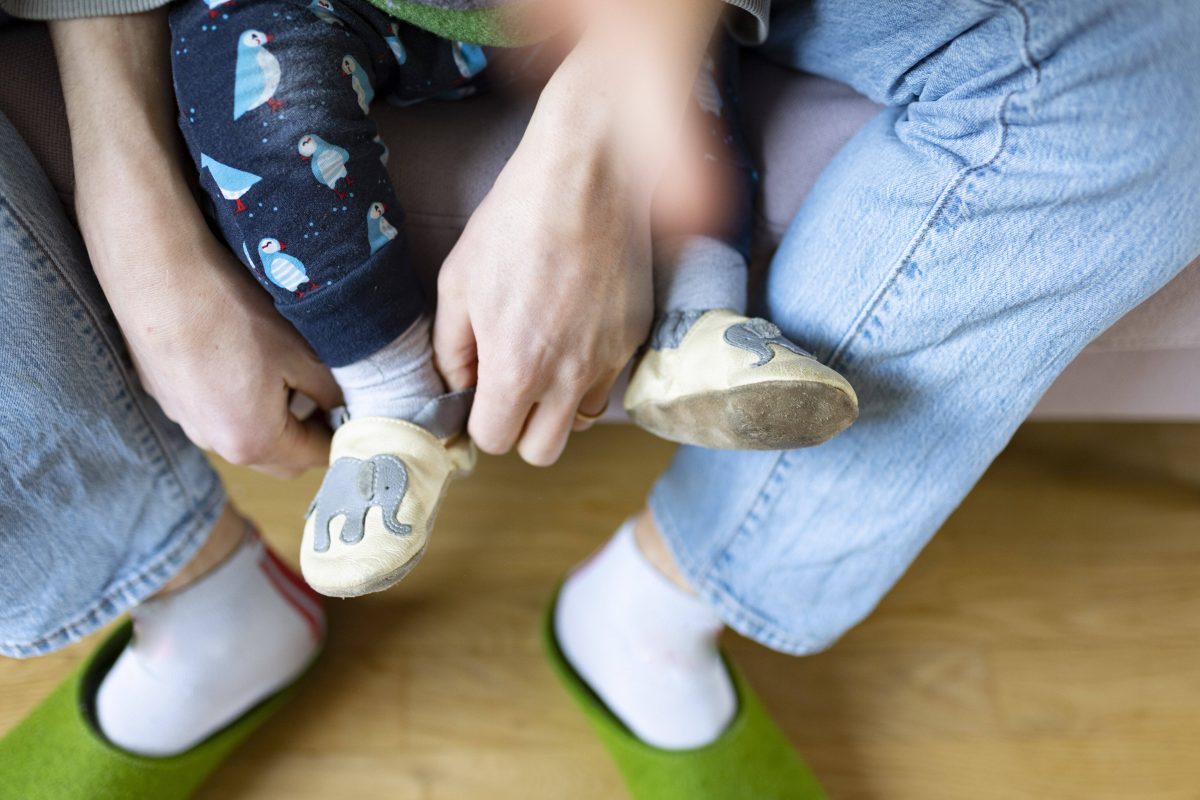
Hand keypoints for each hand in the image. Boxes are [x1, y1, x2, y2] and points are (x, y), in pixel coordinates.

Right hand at [52, 10, 339, 478]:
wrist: (142, 226)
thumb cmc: (231, 281)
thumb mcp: (316, 329)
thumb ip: (354, 375)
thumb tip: (382, 395)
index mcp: (252, 434)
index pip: (326, 457)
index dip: (360, 431)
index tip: (385, 405)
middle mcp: (208, 428)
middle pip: (288, 431)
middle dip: (323, 403)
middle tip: (353, 360)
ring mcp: (177, 397)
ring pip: (253, 401)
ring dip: (285, 377)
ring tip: (306, 329)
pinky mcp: (158, 365)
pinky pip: (218, 373)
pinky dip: (246, 354)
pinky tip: (254, 314)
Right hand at [113, 227, 341, 478]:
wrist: (157, 274)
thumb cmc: (234, 314)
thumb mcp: (301, 353)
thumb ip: (330, 391)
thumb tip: (343, 406)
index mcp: (253, 442)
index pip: (314, 456)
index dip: (342, 437)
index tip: (358, 416)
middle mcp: (214, 443)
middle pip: (278, 458)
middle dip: (307, 437)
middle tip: (328, 401)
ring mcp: (183, 421)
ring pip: (242, 437)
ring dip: (270, 422)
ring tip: (286, 379)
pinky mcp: (164, 395)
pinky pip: (211, 414)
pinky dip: (234, 403)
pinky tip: (239, 363)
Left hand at [434, 94, 653, 465]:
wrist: (588, 176)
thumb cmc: (514, 221)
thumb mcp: (459, 282)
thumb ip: (453, 348)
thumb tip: (459, 385)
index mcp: (515, 367)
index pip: (495, 440)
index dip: (481, 422)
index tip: (481, 397)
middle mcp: (566, 376)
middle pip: (542, 451)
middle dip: (521, 429)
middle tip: (511, 388)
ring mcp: (608, 359)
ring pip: (579, 420)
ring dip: (558, 405)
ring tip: (546, 358)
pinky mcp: (636, 337)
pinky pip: (609, 380)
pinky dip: (590, 372)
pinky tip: (576, 329)